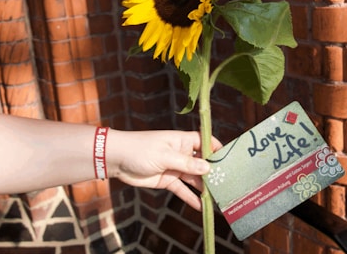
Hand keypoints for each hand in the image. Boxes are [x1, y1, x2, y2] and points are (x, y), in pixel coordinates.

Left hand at [107, 130, 221, 210]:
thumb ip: (187, 163)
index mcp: (183, 141)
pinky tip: (201, 206)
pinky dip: (190, 197)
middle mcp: (182, 153)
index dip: (216, 150)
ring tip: (217, 198)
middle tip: (226, 184)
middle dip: (213, 172)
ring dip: (204, 187)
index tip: (229, 161)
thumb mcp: (165, 156)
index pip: (205, 142)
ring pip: (194, 178)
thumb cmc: (141, 149)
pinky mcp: (167, 180)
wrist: (117, 159)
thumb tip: (208, 167)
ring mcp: (175, 167)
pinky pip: (182, 189)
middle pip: (202, 162)